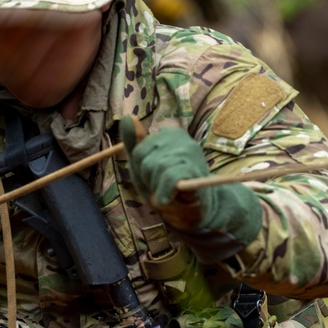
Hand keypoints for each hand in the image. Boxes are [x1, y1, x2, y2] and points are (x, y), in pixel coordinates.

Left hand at [120, 118, 261, 244]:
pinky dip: (165, 191)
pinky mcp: (196, 170)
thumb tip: (129, 117)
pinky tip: (168, 198)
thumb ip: (134, 143)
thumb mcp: (145, 165)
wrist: (198, 210)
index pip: (138, 153)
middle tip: (165, 187)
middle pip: (145, 161)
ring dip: (158, 189)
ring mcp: (189, 152)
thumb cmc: (168, 186)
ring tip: (171, 192)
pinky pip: (169, 178)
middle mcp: (181, 138)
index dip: (143, 173)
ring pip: (156, 170)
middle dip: (150, 181)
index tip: (157, 178)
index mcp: (169, 134)